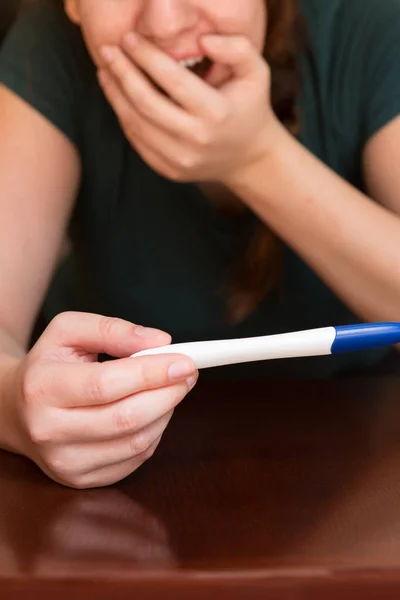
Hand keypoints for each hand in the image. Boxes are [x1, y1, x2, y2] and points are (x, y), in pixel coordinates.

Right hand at [10, 312, 197, 488]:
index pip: (106, 384)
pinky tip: (151, 412)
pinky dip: (154, 433)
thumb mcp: (69, 331)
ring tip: (169, 389)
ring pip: (136, 442)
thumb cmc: (49, 365)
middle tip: (187, 374)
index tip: (184, 362)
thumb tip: (160, 341)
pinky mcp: (80, 480)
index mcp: (42, 388)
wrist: (17, 409)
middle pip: (125, 419)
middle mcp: (48, 430)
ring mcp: (64, 461)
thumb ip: (112, 329)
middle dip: (168, 394)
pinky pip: (135, 459)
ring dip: (165, 413)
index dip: (151, 373)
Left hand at [97, 32, 281, 183]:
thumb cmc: (248, 107)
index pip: (172, 79)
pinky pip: (138, 142)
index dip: (146, 56)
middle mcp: (196, 139)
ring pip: (136, 124)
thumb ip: (236, 48)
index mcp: (216, 113)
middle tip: (108, 51)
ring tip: (106, 71)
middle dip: (122, 73)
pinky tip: (118, 96)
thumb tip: (202, 40)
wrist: (249, 157)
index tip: (129, 38)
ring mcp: (181, 159)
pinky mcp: (170, 170)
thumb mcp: (256, 72)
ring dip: (115, 95)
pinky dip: (124, 117)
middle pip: (146, 103)